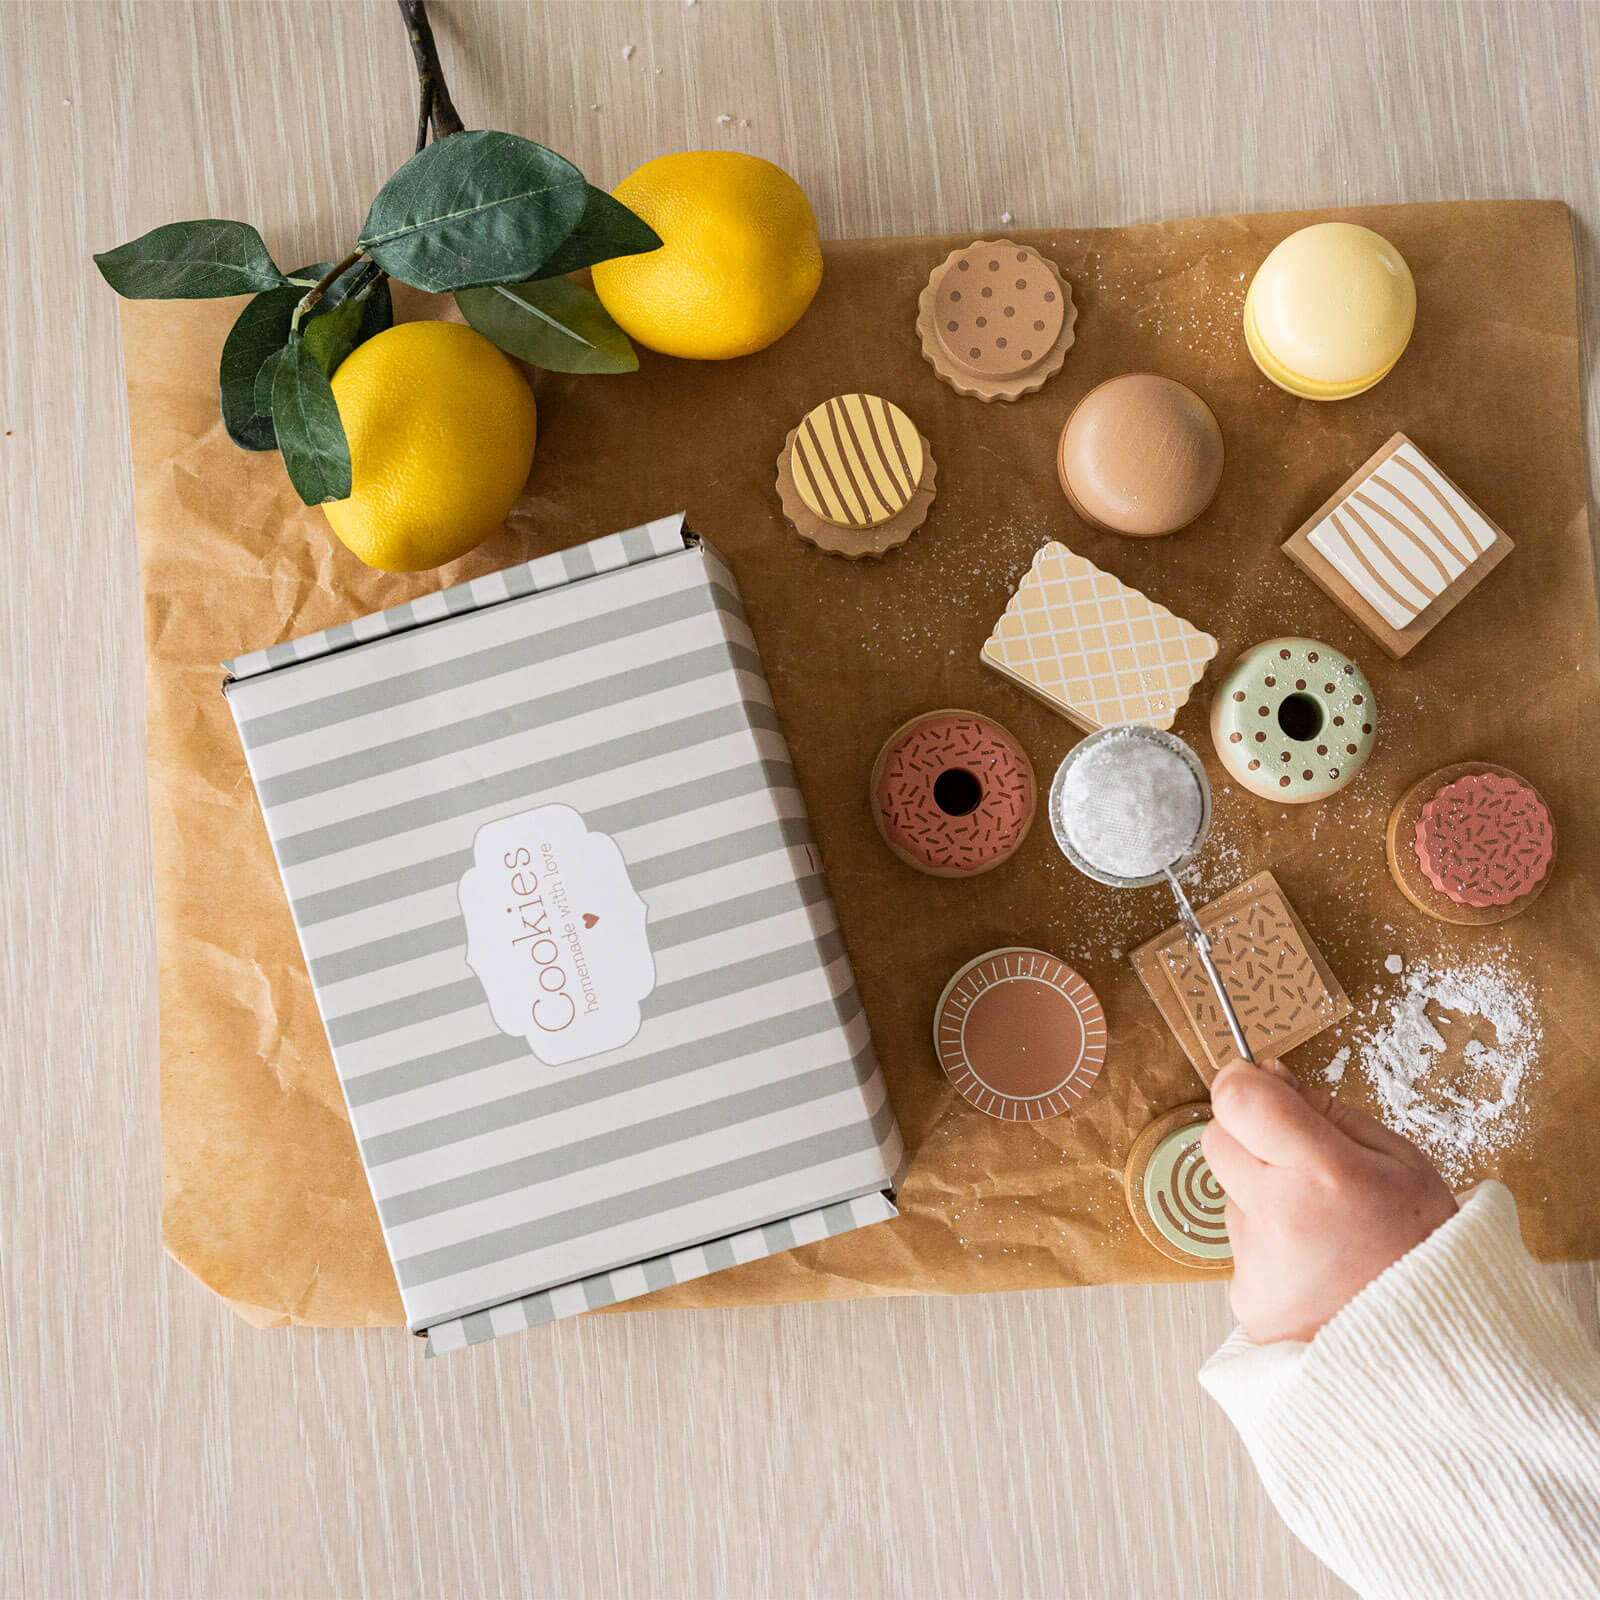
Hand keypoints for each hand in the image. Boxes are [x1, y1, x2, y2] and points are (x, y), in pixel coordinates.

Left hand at [1201, 1060, 1457, 1344]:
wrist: (1437, 1349)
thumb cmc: (1427, 1248)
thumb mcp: (1402, 1162)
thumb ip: (1328, 1111)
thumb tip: (1268, 1076)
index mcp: (1324, 1174)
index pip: (1238, 1101)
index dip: (1243, 1084)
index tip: (1262, 1088)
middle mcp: (1279, 1217)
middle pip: (1217, 1140)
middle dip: (1249, 1137)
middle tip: (1304, 1164)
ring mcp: (1257, 1263)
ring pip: (1232, 1195)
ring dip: (1264, 1197)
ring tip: (1326, 1229)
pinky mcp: (1247, 1300)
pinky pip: (1242, 1247)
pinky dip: (1269, 1246)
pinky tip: (1316, 1264)